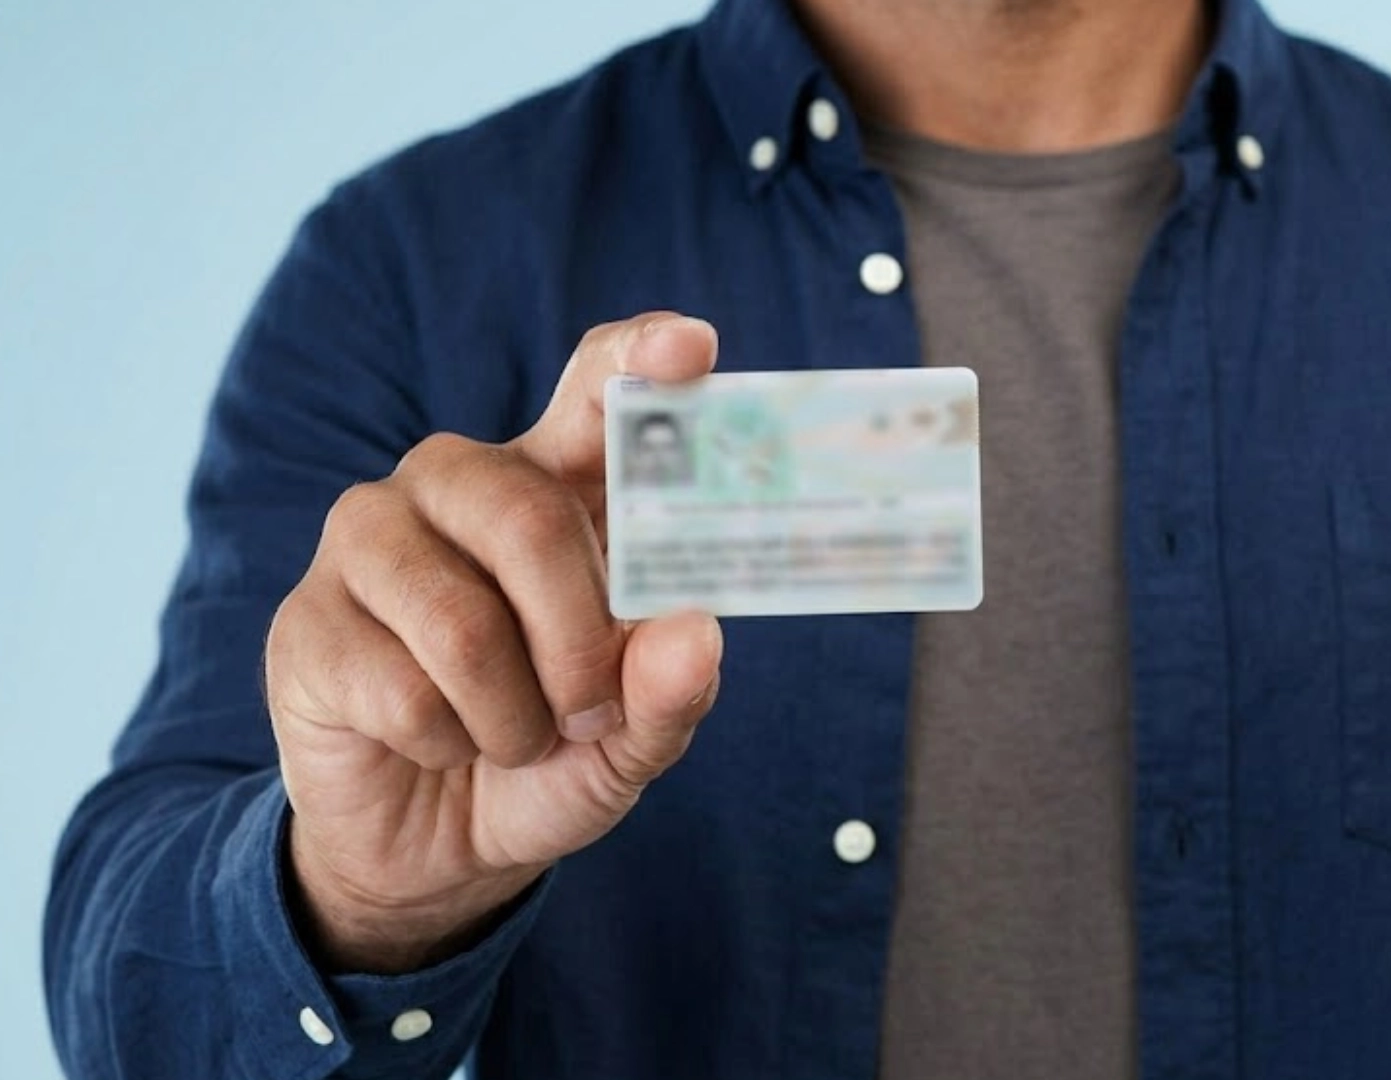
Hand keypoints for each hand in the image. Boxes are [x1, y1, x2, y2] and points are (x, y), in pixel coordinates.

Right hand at [264, 313, 723, 972]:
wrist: (437, 845)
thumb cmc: (551, 752)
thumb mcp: (633, 739)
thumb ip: (672, 690)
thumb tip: (696, 634)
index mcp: (554, 484)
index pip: (594, 389)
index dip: (638, 360)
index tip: (690, 348)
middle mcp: (457, 484)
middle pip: (531, 519)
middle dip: (580, 643)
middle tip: (592, 711)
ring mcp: (370, 539)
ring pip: (463, 624)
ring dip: (512, 716)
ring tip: (512, 737)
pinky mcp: (306, 618)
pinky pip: (403, 692)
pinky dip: (448, 745)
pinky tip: (436, 744)